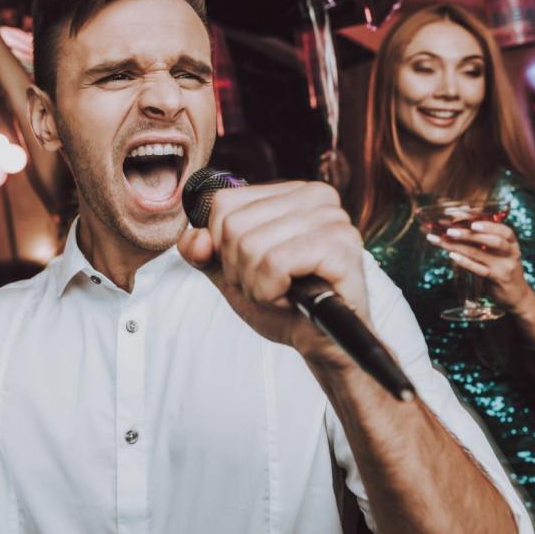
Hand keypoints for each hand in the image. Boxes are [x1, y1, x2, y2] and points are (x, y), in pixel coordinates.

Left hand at [178, 181, 367, 366]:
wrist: (322, 342)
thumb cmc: (285, 303)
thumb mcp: (232, 274)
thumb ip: (204, 252)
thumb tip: (195, 240)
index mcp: (291, 192)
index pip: (222, 203)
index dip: (222, 247)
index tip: (252, 269)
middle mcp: (315, 196)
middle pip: (233, 225)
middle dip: (240, 270)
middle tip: (270, 286)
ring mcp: (332, 219)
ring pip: (251, 246)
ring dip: (256, 285)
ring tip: (283, 293)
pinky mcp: (340, 246)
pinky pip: (274, 264)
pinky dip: (271, 292)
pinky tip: (292, 299)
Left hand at [427, 221, 534, 314]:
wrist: (516, 296)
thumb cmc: (502, 268)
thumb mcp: (499, 252)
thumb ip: (484, 240)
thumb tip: (459, 224)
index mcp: (512, 243)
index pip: (504, 230)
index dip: (488, 224)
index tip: (470, 220)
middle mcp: (511, 254)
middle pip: (493, 240)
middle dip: (470, 233)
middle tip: (449, 230)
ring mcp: (504, 267)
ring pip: (480, 253)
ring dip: (459, 245)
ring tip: (443, 239)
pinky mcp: (497, 279)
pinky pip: (479, 270)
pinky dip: (464, 262)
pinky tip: (452, 256)